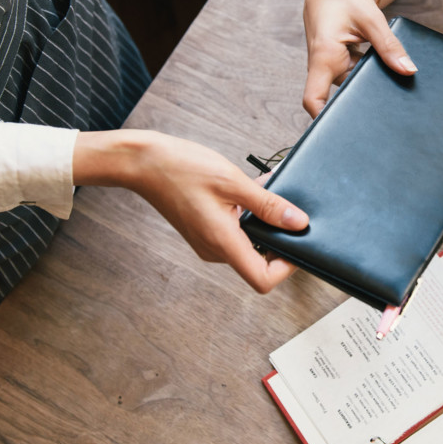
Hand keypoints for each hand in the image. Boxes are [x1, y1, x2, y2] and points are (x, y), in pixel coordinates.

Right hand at [73, 130, 308, 291]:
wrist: (144, 164)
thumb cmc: (181, 169)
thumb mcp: (233, 182)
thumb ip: (268, 204)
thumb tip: (298, 223)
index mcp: (222, 242)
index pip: (262, 279)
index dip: (286, 267)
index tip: (296, 242)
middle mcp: (214, 250)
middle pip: (257, 263)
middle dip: (276, 238)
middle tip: (285, 209)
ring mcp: (207, 243)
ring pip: (247, 245)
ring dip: (262, 224)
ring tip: (265, 192)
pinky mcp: (203, 232)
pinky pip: (234, 234)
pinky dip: (247, 217)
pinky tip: (248, 191)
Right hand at [302, 0, 415, 116]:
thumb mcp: (371, 19)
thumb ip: (390, 46)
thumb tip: (409, 71)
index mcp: (324, 56)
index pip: (313, 99)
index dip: (323, 119)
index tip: (341, 131)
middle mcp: (323, 65)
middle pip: (335, 98)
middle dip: (356, 107)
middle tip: (382, 116)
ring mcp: (329, 65)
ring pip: (347, 86)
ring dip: (365, 87)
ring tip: (389, 96)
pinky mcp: (337, 62)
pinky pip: (351, 75)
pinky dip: (366, 75)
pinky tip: (386, 74)